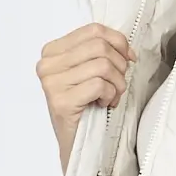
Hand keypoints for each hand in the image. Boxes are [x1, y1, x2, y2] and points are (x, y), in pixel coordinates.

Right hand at [36, 22, 137, 171]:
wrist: (76, 145)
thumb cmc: (85, 107)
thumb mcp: (89, 72)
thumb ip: (99, 53)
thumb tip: (127, 48)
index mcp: (52, 51)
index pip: (93, 30)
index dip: (118, 42)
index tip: (128, 59)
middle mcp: (47, 64)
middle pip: (99, 46)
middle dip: (119, 65)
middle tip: (117, 84)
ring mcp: (51, 83)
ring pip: (103, 65)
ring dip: (117, 84)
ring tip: (111, 97)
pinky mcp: (61, 101)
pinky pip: (99, 85)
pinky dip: (110, 96)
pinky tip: (104, 105)